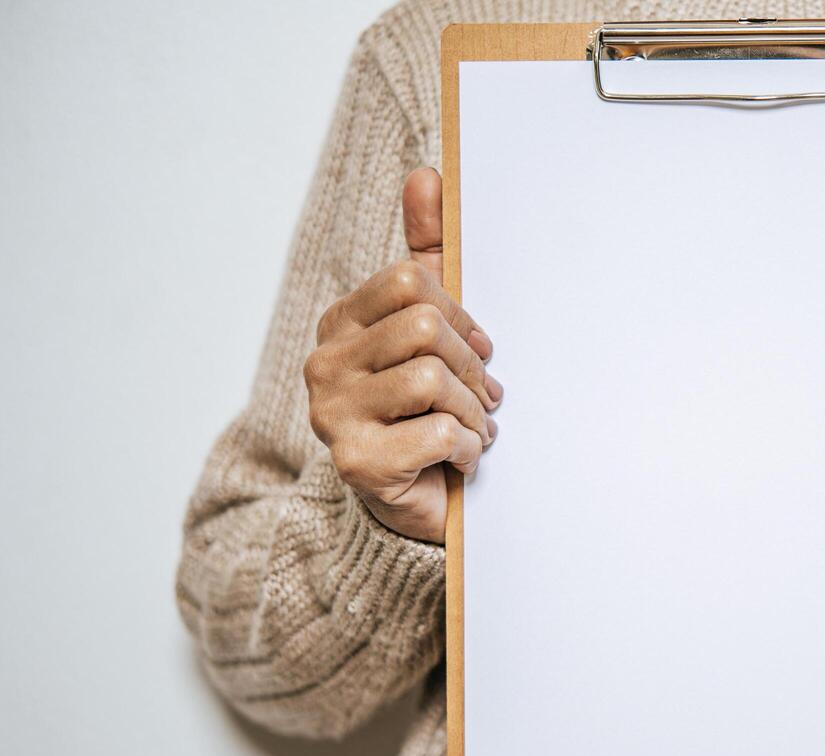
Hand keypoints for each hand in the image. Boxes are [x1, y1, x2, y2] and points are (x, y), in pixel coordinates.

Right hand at [305, 167, 501, 543]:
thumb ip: (430, 252)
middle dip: (472, 367)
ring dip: (474, 412)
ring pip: (433, 381)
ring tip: (474, 430)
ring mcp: (333, 415)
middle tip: (485, 397)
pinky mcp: (357, 463)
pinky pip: (438, 434)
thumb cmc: (428, 408)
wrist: (419, 500)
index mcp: (341, 324)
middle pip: (425, 327)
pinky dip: (467, 449)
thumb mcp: (432, 324)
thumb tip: (427, 172)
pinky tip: (459, 460)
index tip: (478, 348)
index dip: (461, 316)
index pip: (410, 282)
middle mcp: (324, 364)